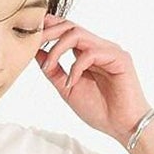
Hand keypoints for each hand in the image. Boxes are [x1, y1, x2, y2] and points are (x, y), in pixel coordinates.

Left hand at [35, 12, 149, 145]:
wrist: (123, 127)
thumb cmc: (100, 110)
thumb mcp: (68, 90)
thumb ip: (54, 71)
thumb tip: (36, 53)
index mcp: (87, 53)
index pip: (67, 31)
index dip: (49, 28)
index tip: (31, 33)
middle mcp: (99, 47)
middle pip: (71, 26)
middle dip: (50, 32)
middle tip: (34, 42)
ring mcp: (109, 51)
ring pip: (79, 35)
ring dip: (58, 48)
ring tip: (49, 66)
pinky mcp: (119, 58)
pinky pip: (91, 53)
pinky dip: (76, 67)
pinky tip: (71, 83)